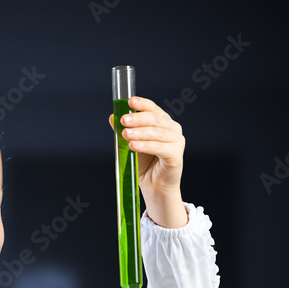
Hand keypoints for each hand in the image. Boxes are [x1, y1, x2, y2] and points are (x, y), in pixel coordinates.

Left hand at [109, 96, 186, 227]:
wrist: (154, 185)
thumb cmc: (144, 163)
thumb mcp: (130, 144)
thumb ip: (123, 130)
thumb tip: (112, 117)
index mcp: (162, 122)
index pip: (153, 109)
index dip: (142, 104)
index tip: (129, 101)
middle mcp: (172, 129)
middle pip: (156, 119)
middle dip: (138, 118)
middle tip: (123, 120)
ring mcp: (176, 141)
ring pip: (157, 132)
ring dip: (140, 132)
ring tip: (125, 134)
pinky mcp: (176, 155)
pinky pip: (160, 147)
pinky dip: (146, 145)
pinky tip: (133, 146)